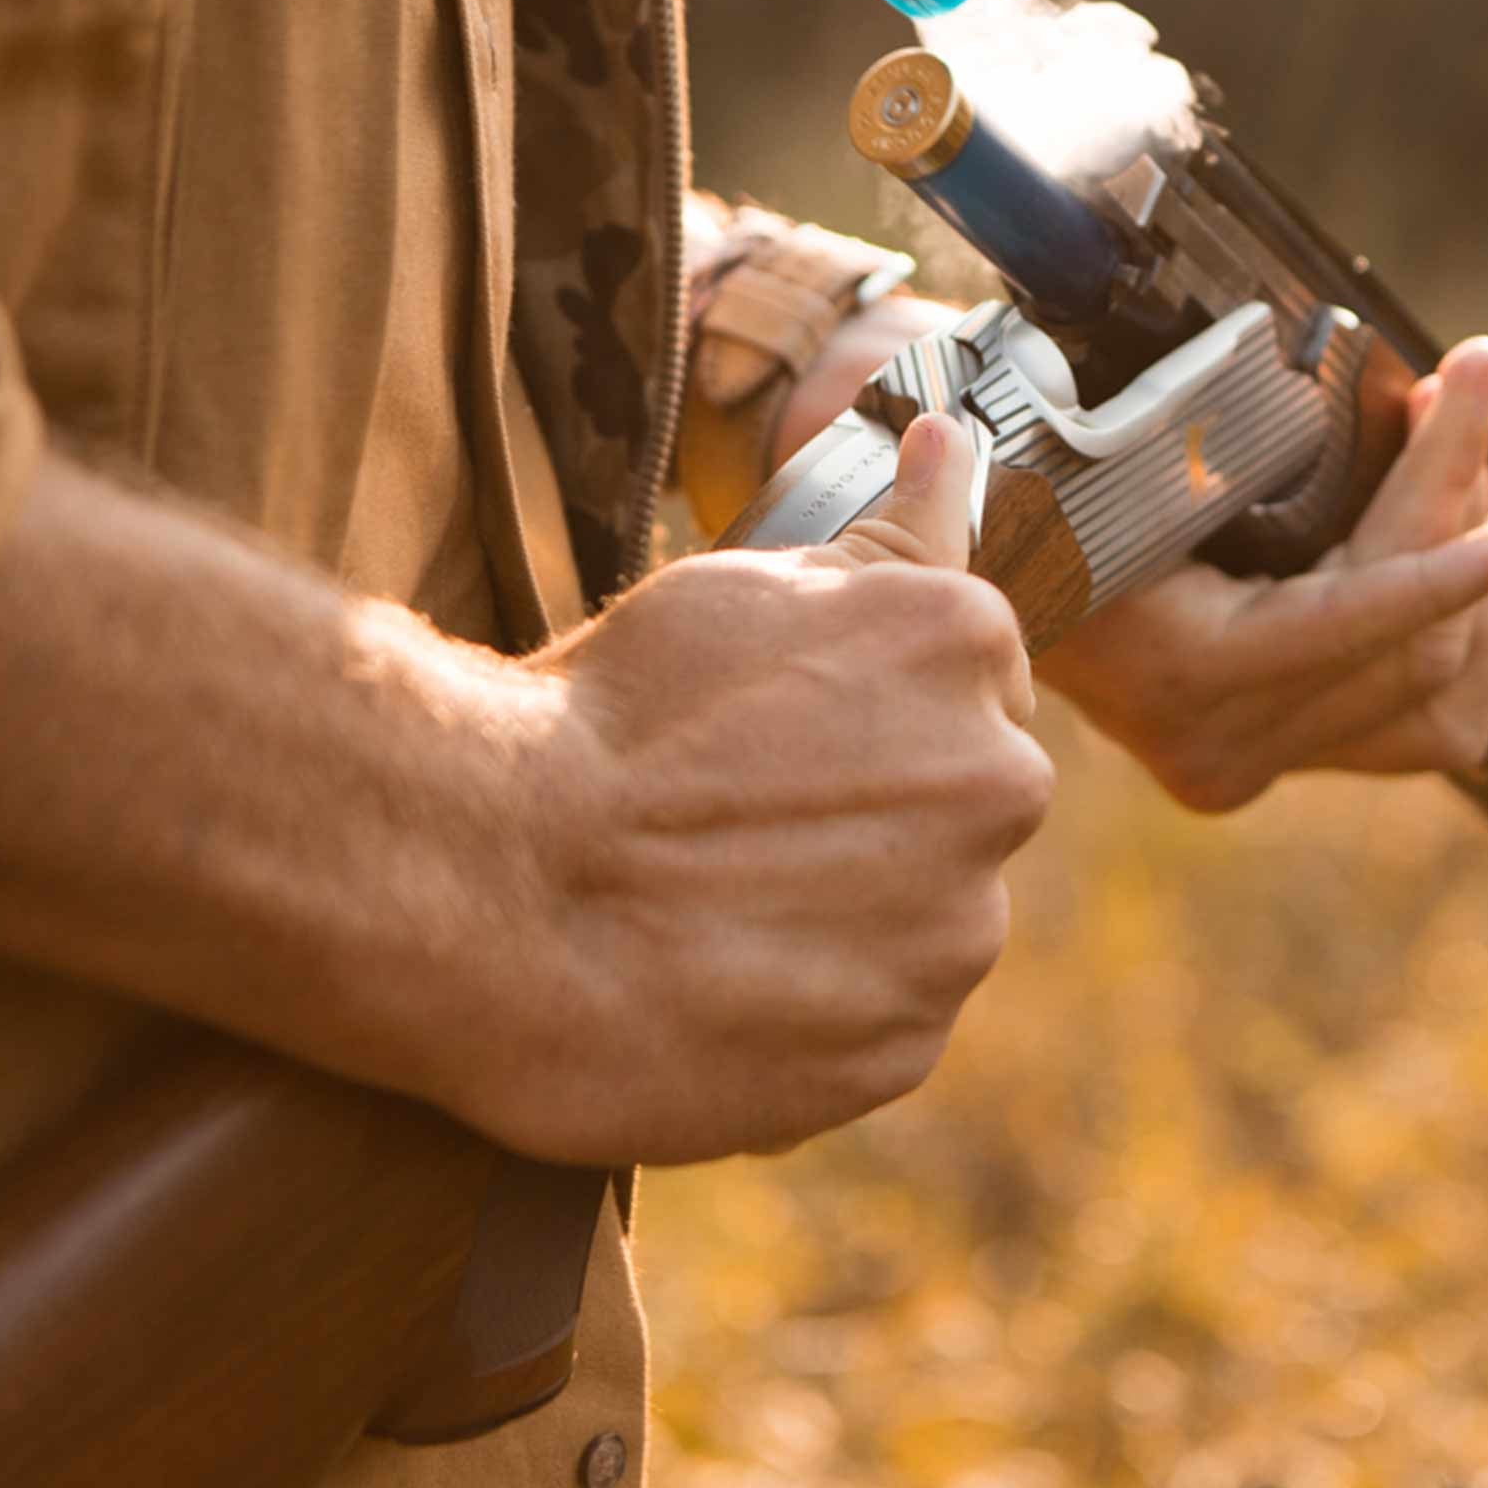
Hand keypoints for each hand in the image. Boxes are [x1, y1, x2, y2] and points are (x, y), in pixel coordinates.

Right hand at [473, 414, 1050, 1165]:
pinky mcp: (904, 1047)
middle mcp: (999, 781)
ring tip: (719, 907)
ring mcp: (957, 929)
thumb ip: (891, 530)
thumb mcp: (750, 582)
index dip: (867, 709)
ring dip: (854, 917)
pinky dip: (820, 1009)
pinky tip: (724, 980)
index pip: (975, 681)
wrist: (487, 877)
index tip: (783, 734)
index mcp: (967, 644)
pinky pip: (885, 1021)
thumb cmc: (608, 711)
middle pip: (966, 802)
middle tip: (743, 820)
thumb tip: (954, 440)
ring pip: (931, 919)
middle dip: (884, 811)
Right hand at [1038, 338, 1487, 811]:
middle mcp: (1220, 747)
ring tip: (1451, 458)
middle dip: (1458, 510)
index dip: (1443, 565)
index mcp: (1179, 672)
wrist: (975, 575)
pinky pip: (1422, 724)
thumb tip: (1334, 394)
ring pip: (1438, 695)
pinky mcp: (1276, 763)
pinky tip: (1450, 560)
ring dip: (1472, 576)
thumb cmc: (1021, 485)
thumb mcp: (1085, 444)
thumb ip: (1199, 427)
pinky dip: (1456, 636)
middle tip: (1466, 386)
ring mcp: (1250, 767)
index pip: (1350, 627)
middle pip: (1412, 649)